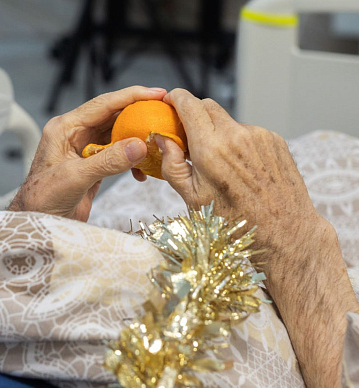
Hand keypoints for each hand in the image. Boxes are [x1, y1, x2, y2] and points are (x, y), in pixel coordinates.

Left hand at [8, 86, 166, 220]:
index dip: (131, 96)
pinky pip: (117, 155)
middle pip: (112, 117)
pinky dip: (131, 160)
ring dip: (137, 140)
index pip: (102, 104)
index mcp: (65, 128)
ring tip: (157, 142)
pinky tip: (141, 170)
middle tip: (164, 114)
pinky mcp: (92, 166)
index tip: (156, 93)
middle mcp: (75, 134)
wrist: (38, 222)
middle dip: (138, 115)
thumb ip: (107, 161)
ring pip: (117, 136)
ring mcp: (84, 150)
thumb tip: (138, 145)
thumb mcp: (75, 177)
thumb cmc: (43, 199)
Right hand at [157, 88, 320, 259]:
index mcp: (211, 150)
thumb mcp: (192, 198)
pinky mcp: (274, 140)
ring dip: (217, 132)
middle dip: (194, 115)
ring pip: (228, 120)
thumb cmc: (233, 221)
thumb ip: (172, 164)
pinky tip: (240, 167)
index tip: (169, 100)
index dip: (176, 98)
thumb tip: (162, 139)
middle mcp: (236, 136)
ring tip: (220, 163)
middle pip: (208, 106)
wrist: (284, 231)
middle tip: (188, 136)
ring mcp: (258, 136)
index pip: (189, 105)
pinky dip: (237, 142)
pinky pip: (247, 131)